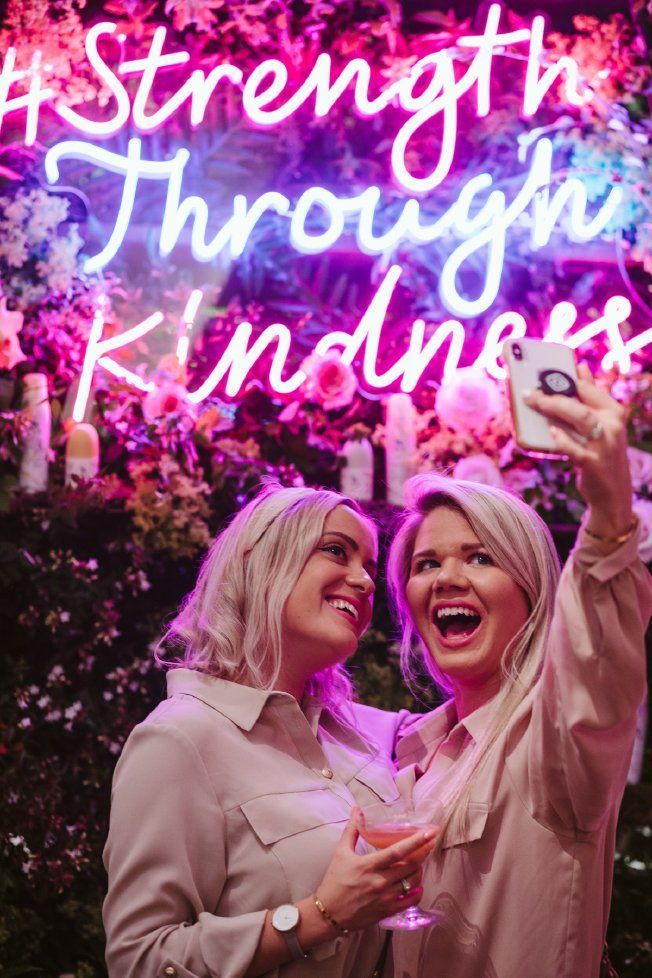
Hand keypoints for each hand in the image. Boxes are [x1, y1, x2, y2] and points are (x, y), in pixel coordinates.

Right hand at [314, 808, 436, 931]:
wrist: (328, 913)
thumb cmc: (334, 881)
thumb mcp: (341, 852)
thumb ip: (352, 830)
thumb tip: (357, 809)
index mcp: (369, 865)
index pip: (397, 851)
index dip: (416, 841)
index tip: (430, 833)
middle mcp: (379, 881)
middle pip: (411, 866)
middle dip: (422, 853)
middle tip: (427, 845)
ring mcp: (385, 897)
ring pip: (412, 882)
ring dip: (419, 870)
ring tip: (418, 863)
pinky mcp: (386, 911)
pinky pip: (410, 901)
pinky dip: (417, 891)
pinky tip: (416, 885)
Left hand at [523, 364, 632, 537]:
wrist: (613, 493)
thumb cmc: (602, 452)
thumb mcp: (602, 424)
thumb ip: (590, 397)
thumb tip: (580, 367)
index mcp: (614, 412)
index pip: (589, 389)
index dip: (565, 380)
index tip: (542, 375)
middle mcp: (613, 426)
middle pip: (581, 404)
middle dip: (554, 396)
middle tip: (530, 392)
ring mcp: (604, 445)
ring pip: (580, 419)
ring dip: (555, 410)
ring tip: (535, 403)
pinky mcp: (594, 464)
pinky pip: (575, 449)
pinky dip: (562, 439)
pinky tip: (551, 432)